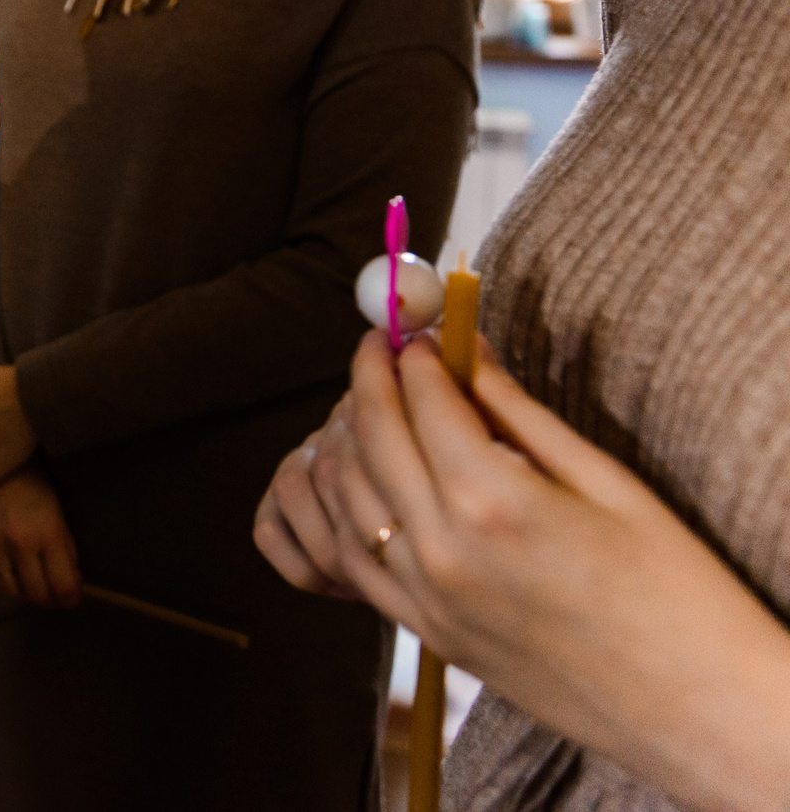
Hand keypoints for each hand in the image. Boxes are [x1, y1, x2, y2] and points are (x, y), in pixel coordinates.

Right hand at [0, 466, 81, 607]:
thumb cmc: (33, 487)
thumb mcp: (58, 515)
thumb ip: (65, 549)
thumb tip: (72, 582)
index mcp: (48, 534)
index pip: (62, 584)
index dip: (70, 599)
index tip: (71, 599)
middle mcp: (20, 543)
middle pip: (37, 593)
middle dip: (50, 600)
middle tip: (53, 597)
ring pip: (10, 590)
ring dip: (24, 595)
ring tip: (30, 588)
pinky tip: (8, 580)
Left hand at [254, 333, 789, 811]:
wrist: (698, 708)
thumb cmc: (676, 593)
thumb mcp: (608, 484)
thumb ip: (522, 416)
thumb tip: (472, 356)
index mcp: (493, 502)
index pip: (422, 401)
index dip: (413, 354)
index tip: (415, 330)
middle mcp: (442, 550)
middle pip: (371, 437)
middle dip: (369, 381)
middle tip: (381, 352)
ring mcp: (425, 598)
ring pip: (343, 494)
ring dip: (344, 438)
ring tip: (368, 408)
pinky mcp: (426, 634)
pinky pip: (348, 558)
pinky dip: (340, 507)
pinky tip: (360, 480)